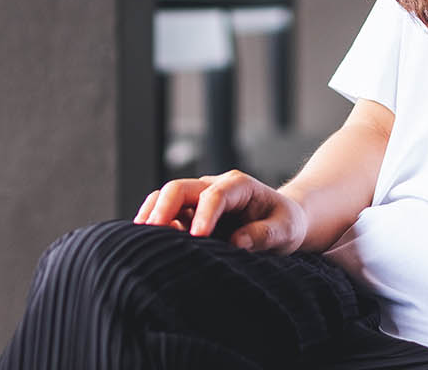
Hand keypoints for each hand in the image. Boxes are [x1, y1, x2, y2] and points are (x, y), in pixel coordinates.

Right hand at [132, 169, 309, 252]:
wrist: (280, 220)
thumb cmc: (284, 223)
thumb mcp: (286, 230)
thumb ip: (264, 234)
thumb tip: (237, 242)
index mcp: (239, 185)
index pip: (215, 194)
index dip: (204, 214)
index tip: (197, 237)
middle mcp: (214, 186)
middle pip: (180, 187)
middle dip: (164, 207)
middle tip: (152, 230)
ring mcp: (198, 198)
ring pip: (167, 197)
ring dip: (154, 213)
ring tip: (142, 235)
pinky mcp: (190, 212)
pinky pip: (167, 212)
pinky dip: (155, 223)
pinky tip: (146, 240)